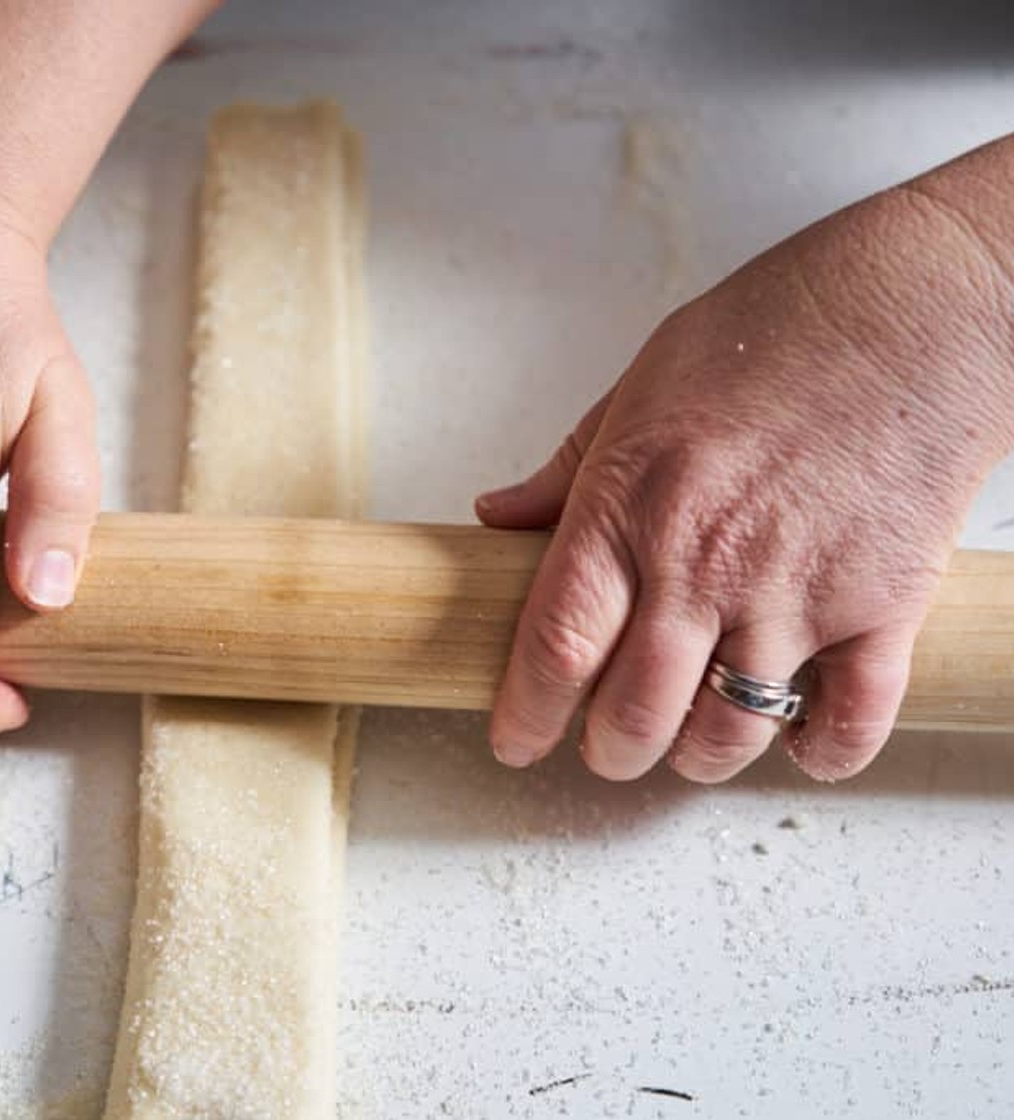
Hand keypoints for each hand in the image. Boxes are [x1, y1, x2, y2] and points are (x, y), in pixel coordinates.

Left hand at [478, 183, 1013, 781]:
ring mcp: (795, 592)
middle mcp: (704, 562)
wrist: (913, 306)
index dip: (525, 712)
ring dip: (699, 758)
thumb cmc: (773, 330)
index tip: (514, 740)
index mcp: (630, 506)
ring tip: (688, 743)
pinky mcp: (881, 606)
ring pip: (729, 732)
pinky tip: (797, 737)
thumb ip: (567, 471)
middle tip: (604, 747)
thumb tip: (496, 518)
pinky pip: (847, 722)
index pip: (555, 645)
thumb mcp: (638, 386)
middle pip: (633, 713)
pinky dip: (818, 752)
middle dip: (609, 752)